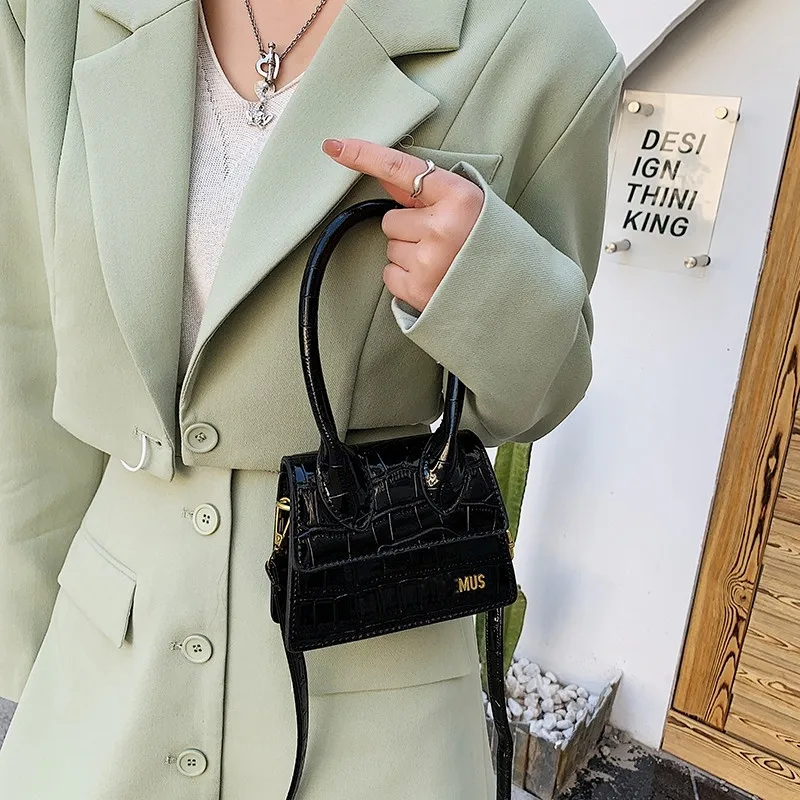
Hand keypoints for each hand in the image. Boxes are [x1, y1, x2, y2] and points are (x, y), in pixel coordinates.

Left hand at [322, 137, 484, 312]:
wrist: (517, 296)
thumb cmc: (492, 247)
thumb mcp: (470, 209)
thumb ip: (427, 193)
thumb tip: (387, 177)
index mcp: (460, 198)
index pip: (400, 169)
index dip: (364, 156)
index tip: (334, 146)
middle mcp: (442, 228)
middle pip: (390, 219)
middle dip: (409, 230)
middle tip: (442, 243)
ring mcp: (428, 262)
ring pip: (390, 247)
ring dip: (409, 255)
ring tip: (442, 264)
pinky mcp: (417, 290)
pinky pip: (389, 274)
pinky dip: (406, 278)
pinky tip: (433, 280)